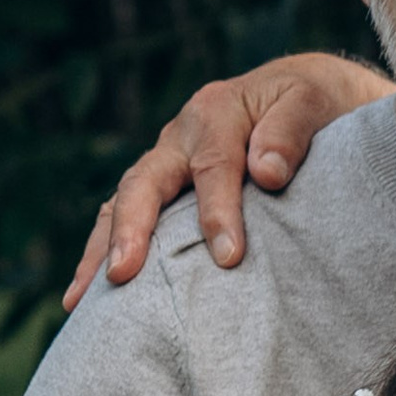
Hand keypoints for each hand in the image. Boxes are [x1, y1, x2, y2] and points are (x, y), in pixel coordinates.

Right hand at [62, 51, 393, 309]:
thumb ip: (290, 133)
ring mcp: (166, 161)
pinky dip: (104, 250)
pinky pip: (124, 216)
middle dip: (131, 230)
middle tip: (122, 275)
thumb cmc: (313, 103)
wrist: (304, 94)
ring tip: (82, 301)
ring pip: (122, 202)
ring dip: (101, 249)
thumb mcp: (311, 102)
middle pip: (144, 183)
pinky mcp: (163, 185)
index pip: (212, 168)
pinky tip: (88, 298)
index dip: (218, 213)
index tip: (229, 258)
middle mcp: (180, 135)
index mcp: (214, 113)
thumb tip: (267, 172)